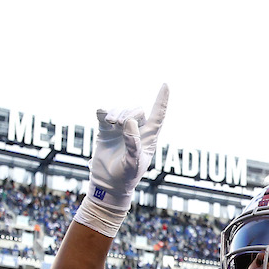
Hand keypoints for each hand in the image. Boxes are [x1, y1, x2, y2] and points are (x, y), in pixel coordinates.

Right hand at [87, 86, 168, 209]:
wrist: (108, 183)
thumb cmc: (126, 176)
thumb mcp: (133, 162)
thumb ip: (133, 143)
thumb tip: (129, 121)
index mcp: (149, 138)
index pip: (158, 115)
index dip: (162, 100)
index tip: (165, 85)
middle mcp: (136, 130)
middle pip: (136, 110)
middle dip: (128, 112)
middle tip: (119, 124)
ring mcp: (120, 129)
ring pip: (120, 110)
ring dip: (116, 113)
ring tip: (111, 123)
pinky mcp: (106, 130)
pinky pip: (104, 112)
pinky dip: (103, 112)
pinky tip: (103, 118)